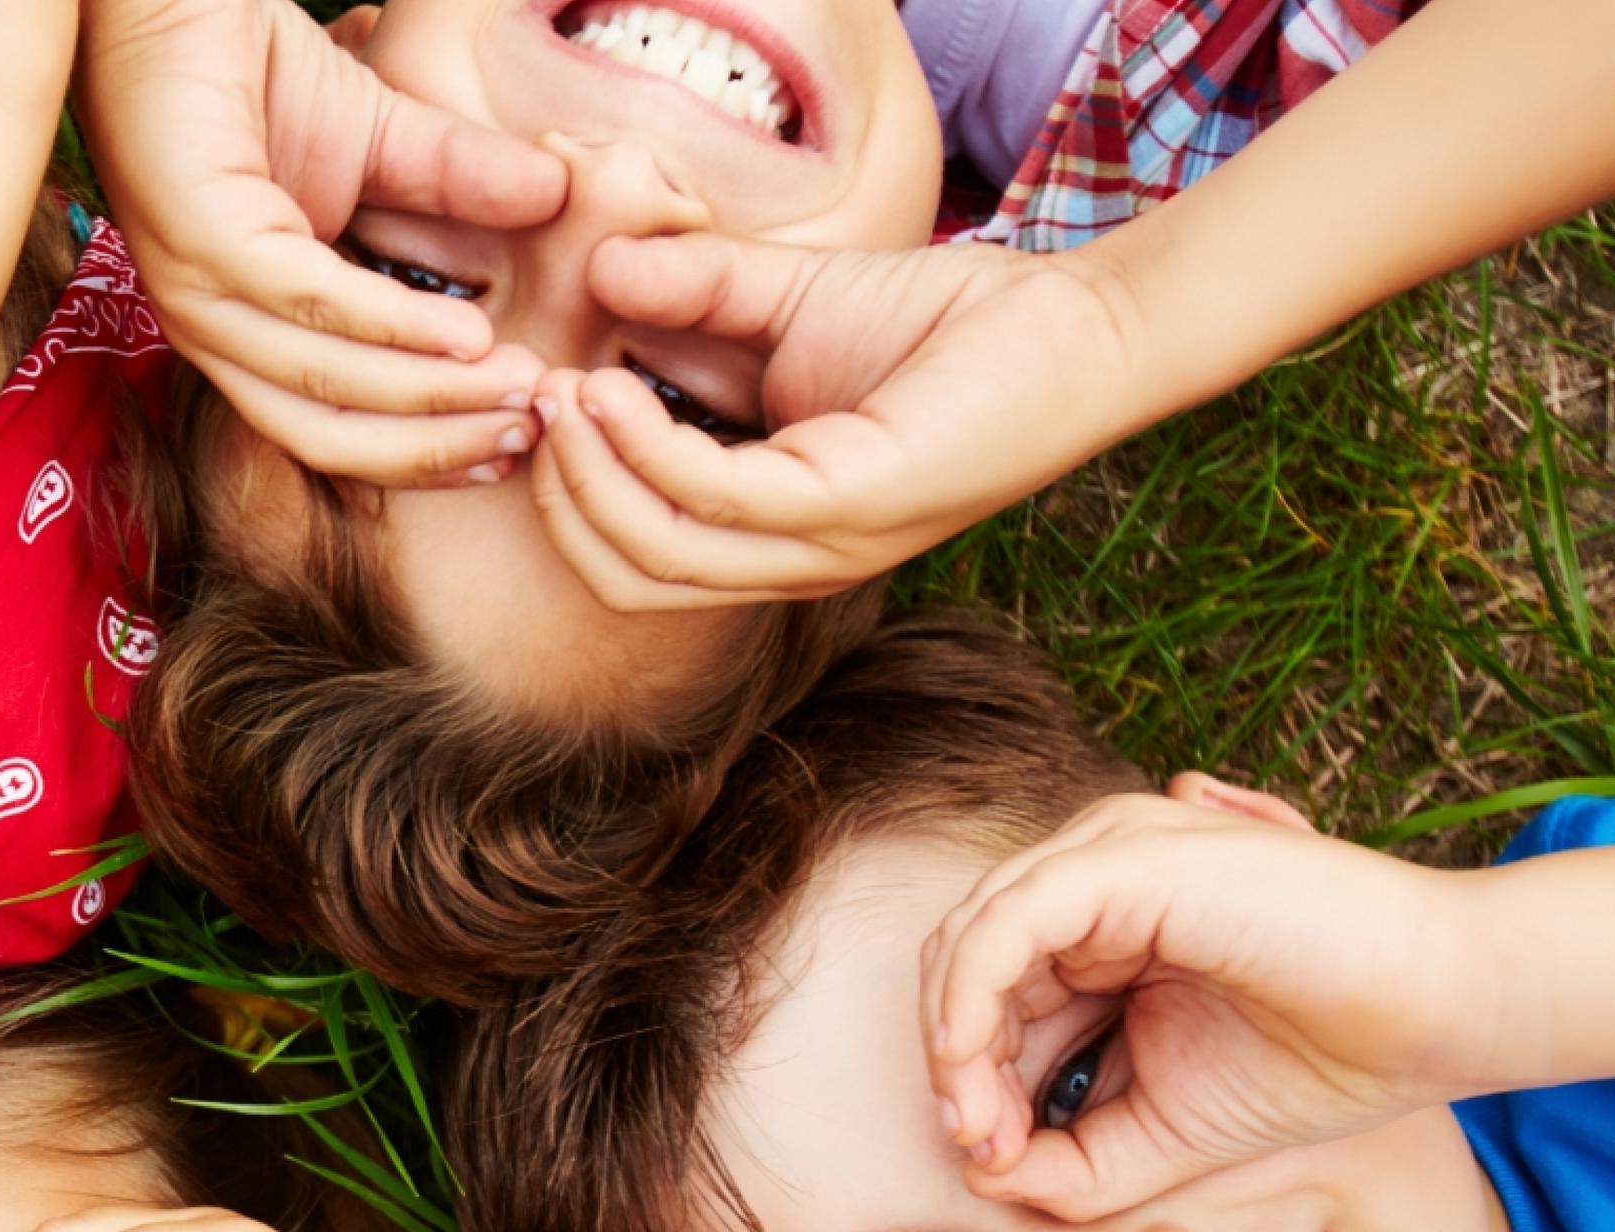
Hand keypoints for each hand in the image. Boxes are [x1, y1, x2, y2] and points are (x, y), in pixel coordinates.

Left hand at [80, 0, 562, 483]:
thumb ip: (458, 183)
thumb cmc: (258, 72)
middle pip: (328, 432)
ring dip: (429, 395)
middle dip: (437, 442)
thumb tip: (557, 198)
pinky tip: (463, 333)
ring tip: (515, 384)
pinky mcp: (200, 236)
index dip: (427, 447)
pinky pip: (307, 303)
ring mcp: (198, 289)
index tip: (519, 440)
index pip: (336, 427)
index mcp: (249, 330)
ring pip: (321, 381)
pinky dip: (390, 325)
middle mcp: (213, 330)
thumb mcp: (383, 143)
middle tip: (529, 428)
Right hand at [522, 234, 1150, 609]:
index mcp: (772, 531)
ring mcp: (823, 545)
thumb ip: (698, 294)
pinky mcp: (854, 507)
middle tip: (538, 401)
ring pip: (657, 554)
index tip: (540, 397)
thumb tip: (600, 273)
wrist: (1076, 324)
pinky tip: (615, 386)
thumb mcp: (790, 302)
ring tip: (567, 390)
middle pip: (627, 576)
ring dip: (589, 475)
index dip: (567, 489)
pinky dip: (647, 449)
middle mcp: (792, 560)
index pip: (634, 556)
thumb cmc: (949, 324)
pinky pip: (715, 499)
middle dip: (561, 495)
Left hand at [923, 775, 1499, 1216]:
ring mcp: (1111, 857)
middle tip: (977, 1147)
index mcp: (1105, 931)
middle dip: (954, 1065)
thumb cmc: (1323, 1062)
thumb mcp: (1167, 1133)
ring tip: (981, 1125)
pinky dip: (972, 995)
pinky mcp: (1129, 858)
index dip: (968, 1079)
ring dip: (955, 1040)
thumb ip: (1074, 1161)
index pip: (990, 996)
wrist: (1442, 1013)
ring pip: (971, 937)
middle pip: (965, 964)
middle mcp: (1098, 880)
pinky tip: (976, 1065)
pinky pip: (1008, 918)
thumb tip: (981, 1175)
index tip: (989, 1161)